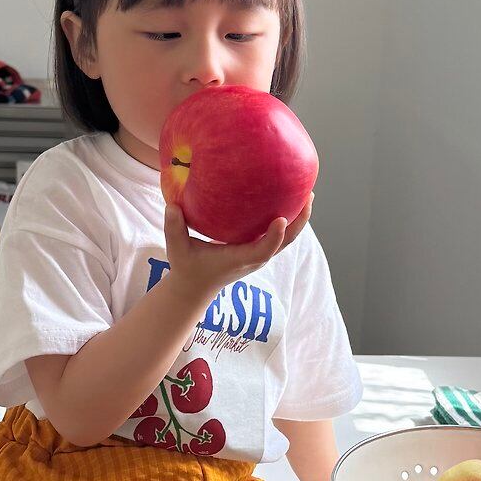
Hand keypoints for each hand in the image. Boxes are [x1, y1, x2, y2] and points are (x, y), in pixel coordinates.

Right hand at [163, 193, 312, 302]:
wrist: (195, 287)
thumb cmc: (186, 267)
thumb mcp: (176, 249)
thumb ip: (173, 228)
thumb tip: (172, 205)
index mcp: (237, 260)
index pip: (262, 251)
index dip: (275, 237)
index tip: (282, 219)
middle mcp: (253, 259)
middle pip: (284, 243)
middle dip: (299, 222)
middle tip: (308, 196)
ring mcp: (258, 256)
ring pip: (286, 239)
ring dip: (299, 219)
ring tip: (307, 194)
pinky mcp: (257, 250)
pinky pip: (278, 235)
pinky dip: (288, 220)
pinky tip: (289, 199)